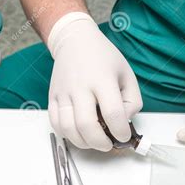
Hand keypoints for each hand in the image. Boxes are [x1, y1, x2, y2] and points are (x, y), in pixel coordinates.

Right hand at [48, 13, 141, 150]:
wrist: (75, 41)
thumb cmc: (104, 59)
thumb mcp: (127, 75)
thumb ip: (132, 101)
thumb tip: (124, 122)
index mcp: (102, 79)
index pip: (112, 113)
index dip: (120, 131)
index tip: (124, 135)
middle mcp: (80, 86)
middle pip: (87, 125)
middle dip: (101, 142)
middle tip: (109, 144)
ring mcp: (63, 93)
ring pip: (68, 128)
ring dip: (84, 142)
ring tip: (95, 141)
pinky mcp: (52, 98)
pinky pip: (56, 124)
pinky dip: (68, 135)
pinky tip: (80, 134)